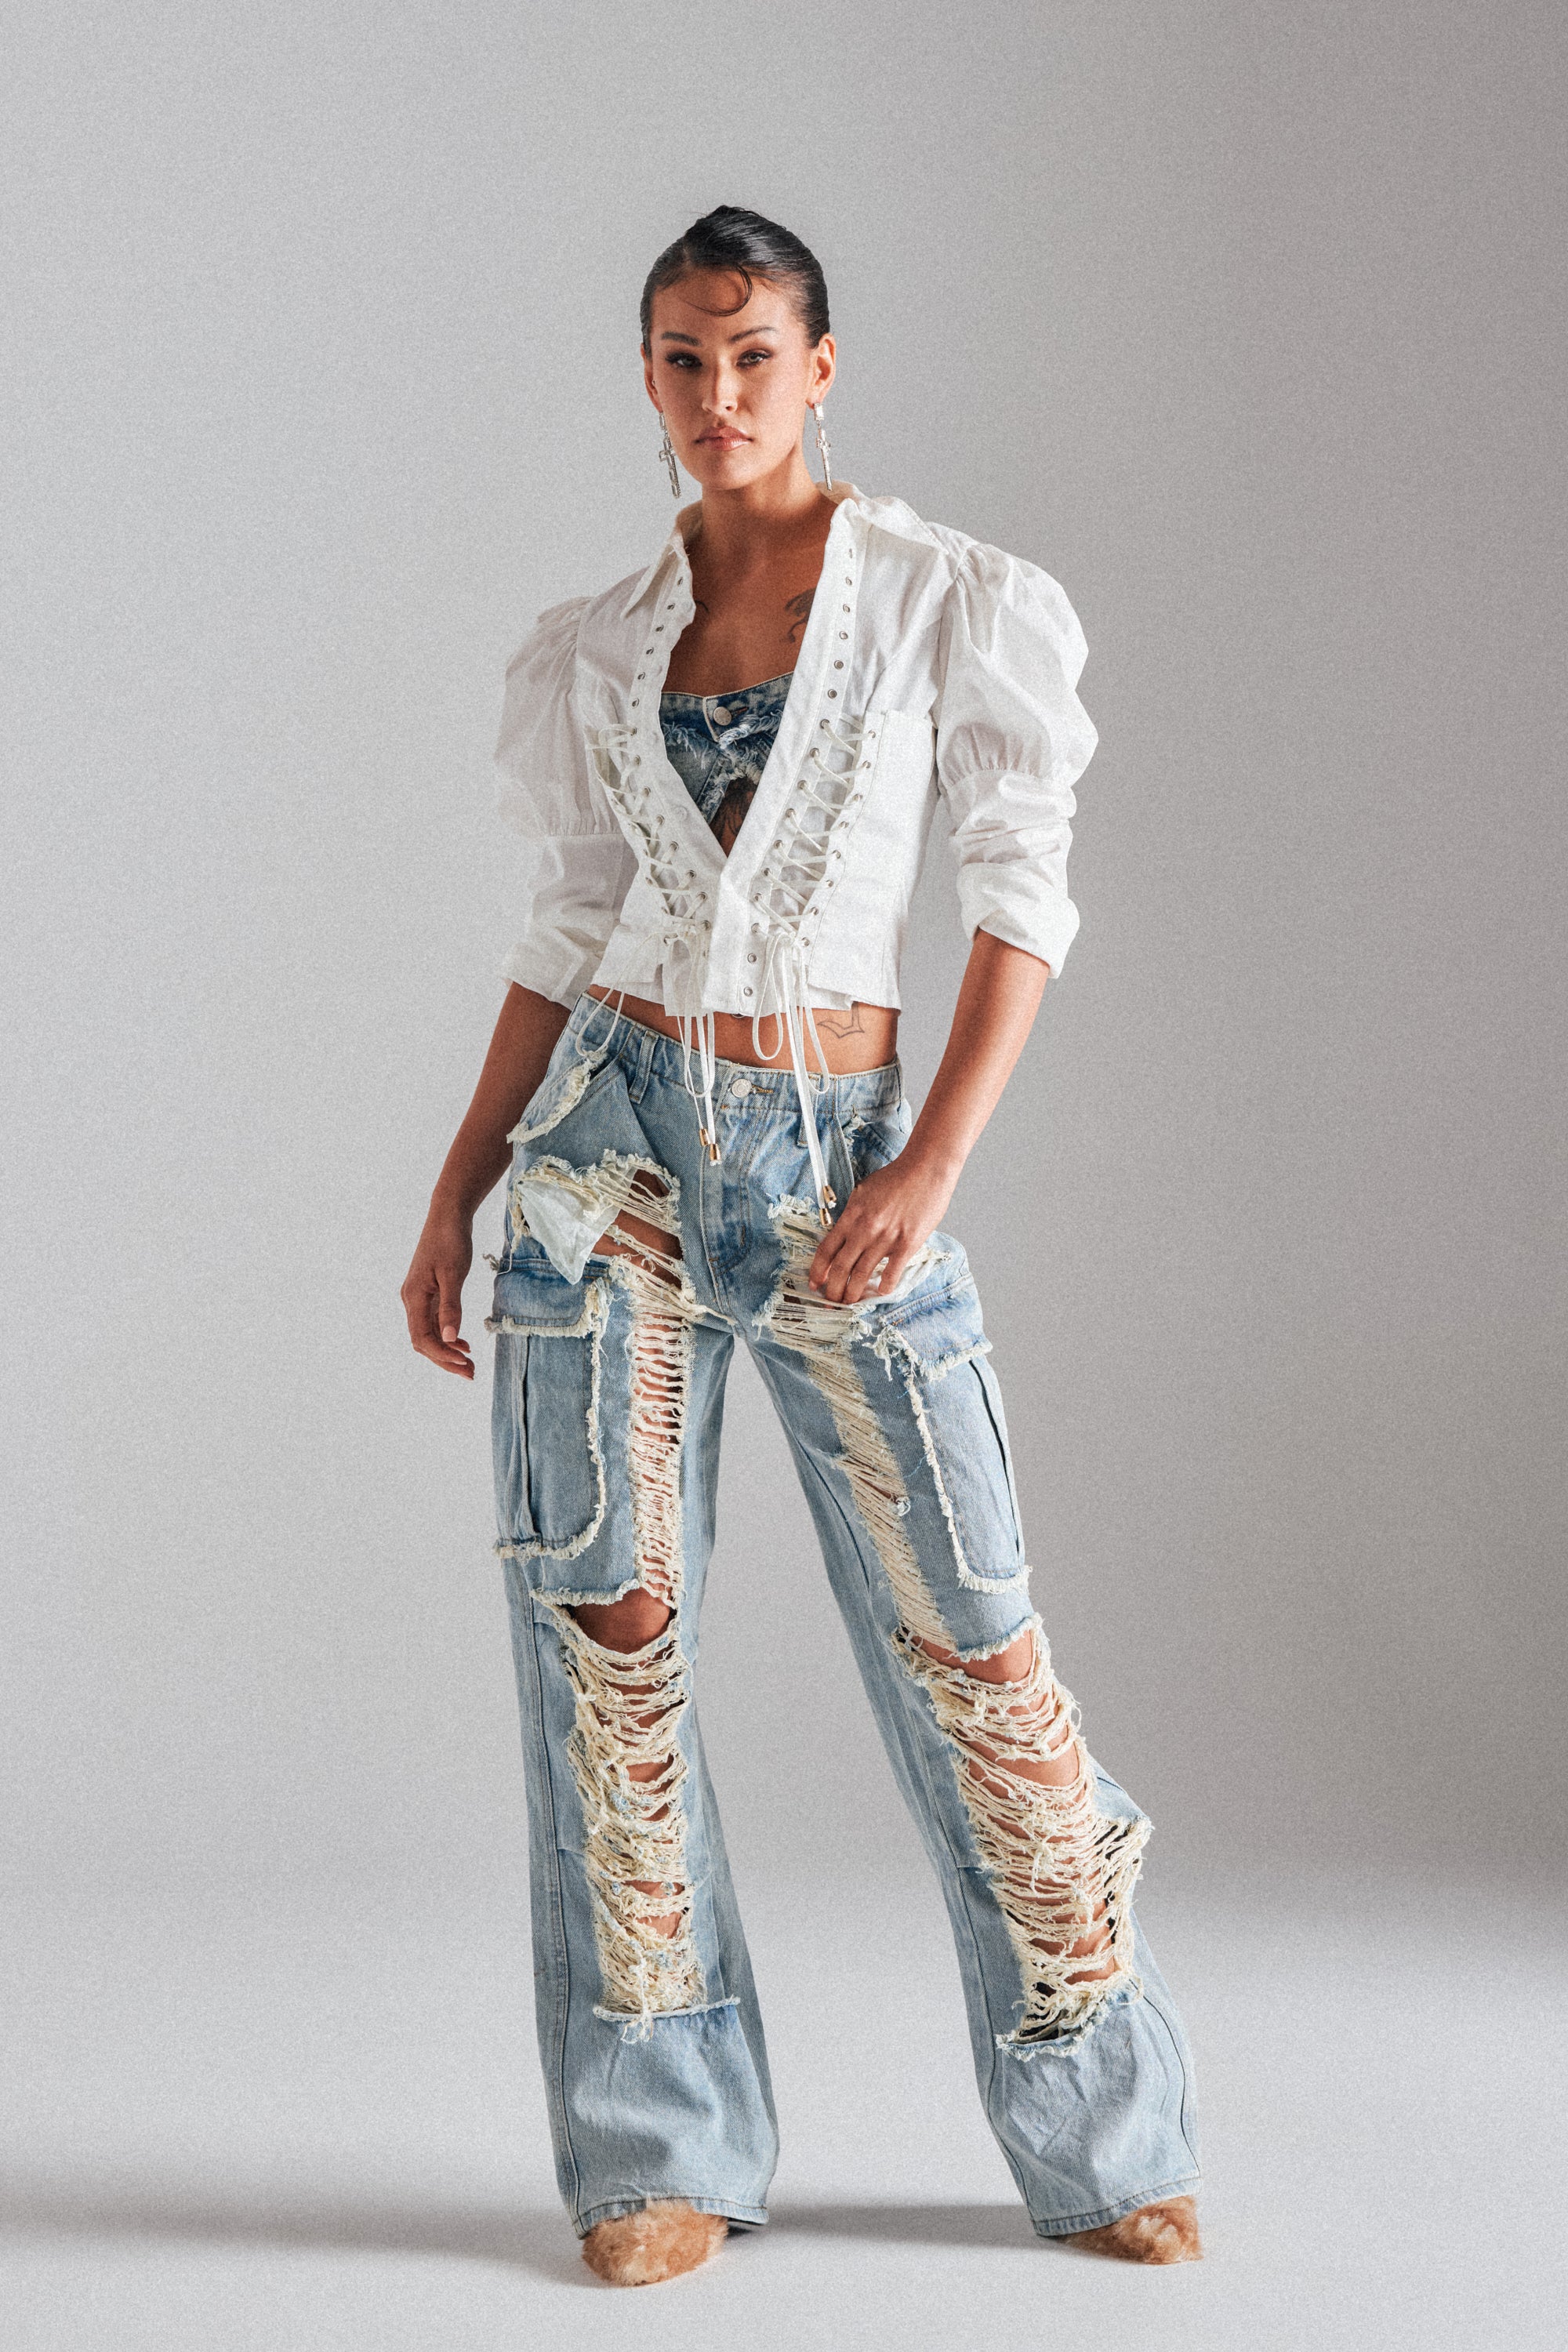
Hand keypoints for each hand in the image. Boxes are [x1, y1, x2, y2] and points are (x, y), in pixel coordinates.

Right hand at [402, 1204, 475, 1377]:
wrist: (447, 1216)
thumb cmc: (450, 1241)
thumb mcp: (454, 1274)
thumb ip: (451, 1307)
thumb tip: (451, 1338)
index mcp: (414, 1297)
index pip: (422, 1338)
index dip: (442, 1355)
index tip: (464, 1364)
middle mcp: (411, 1300)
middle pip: (424, 1341)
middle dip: (445, 1360)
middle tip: (471, 1374)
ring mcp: (418, 1297)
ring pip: (429, 1333)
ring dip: (448, 1350)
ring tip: (470, 1364)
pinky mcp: (427, 1293)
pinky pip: (434, 1322)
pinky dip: (448, 1335)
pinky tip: (463, 1343)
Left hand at [808, 1148, 957, 1304]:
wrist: (925, 1169)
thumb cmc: (895, 1179)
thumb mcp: (863, 1192)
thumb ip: (852, 1216)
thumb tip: (843, 1237)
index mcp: (851, 1216)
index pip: (825, 1249)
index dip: (817, 1271)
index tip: (815, 1283)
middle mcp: (864, 1229)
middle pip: (840, 1268)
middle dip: (833, 1290)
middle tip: (832, 1302)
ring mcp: (885, 1238)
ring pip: (862, 1274)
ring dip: (854, 1293)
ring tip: (851, 1303)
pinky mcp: (907, 1243)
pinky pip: (892, 1272)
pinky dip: (885, 1286)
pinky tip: (882, 1291)